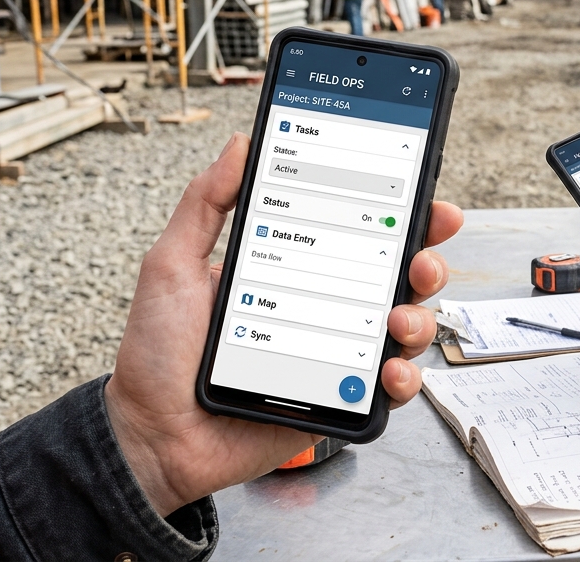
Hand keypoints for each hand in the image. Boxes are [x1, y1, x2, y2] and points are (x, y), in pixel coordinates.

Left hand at [104, 133, 463, 515]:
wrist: (152, 435)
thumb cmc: (158, 356)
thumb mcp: (172, 266)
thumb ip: (205, 204)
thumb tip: (240, 145)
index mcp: (297, 270)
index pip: (362, 234)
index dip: (404, 216)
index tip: (427, 201)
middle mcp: (327, 309)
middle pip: (400, 277)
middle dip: (427, 262)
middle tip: (420, 262)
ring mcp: (339, 356)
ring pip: (409, 328)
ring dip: (420, 319)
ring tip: (397, 322)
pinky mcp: (342, 401)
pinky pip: (394, 388)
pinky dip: (405, 377)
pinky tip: (388, 371)